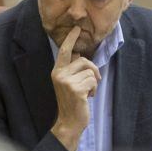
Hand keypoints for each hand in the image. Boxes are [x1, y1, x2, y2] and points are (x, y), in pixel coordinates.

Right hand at [50, 26, 100, 150]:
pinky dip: (94, 89)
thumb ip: (72, 68)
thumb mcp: (68, 83)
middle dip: (93, 70)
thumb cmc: (72, 102)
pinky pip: (93, 81)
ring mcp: (67, 82)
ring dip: (93, 82)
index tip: (77, 28)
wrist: (69, 122)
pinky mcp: (76, 89)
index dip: (71, 39)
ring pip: (90, 71)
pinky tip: (88, 97)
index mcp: (56, 71)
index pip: (64, 51)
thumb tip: (78, 53)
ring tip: (87, 92)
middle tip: (92, 82)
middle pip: (83, 60)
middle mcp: (59, 74)